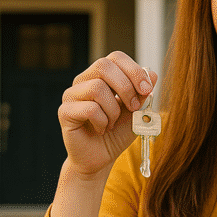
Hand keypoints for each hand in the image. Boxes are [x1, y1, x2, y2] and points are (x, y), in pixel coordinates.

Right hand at [58, 52, 156, 177]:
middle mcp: (83, 81)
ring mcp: (71, 95)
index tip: (147, 89)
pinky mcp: (65, 112)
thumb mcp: (136, 112)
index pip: (115, 57)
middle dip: (125, 87)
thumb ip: (142, 94)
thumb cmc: (116, 133)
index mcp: (100, 76)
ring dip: (113, 110)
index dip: (134, 70)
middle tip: (133, 107)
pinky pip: (89, 109)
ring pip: (97, 88)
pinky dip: (102, 121)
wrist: (100, 159)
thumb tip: (152, 74)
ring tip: (112, 123)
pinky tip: (101, 130)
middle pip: (103, 66)